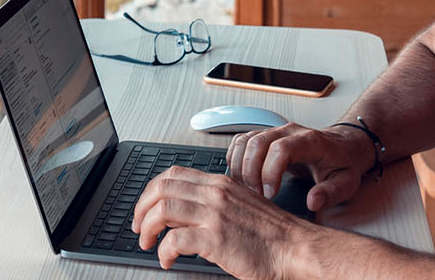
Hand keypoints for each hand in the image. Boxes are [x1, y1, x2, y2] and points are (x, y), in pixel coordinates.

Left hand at [130, 166, 312, 276]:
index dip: (151, 191)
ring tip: (148, 244)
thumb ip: (215, 202)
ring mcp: (215, 214)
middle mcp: (215, 193)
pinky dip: (164, 251)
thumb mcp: (241, 205)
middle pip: (161, 188)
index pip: (173, 174)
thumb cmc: (272, 234)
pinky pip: (174, 241)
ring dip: (147, 229)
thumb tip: (186, 212)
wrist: (296, 249)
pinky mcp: (216, 238)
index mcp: (220, 183)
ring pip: (162, 211)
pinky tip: (167, 259)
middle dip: (141, 209)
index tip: (145, 208)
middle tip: (139, 227)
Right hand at [228, 123, 374, 210]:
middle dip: (251, 172)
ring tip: (249, 189)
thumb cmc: (341, 165)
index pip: (281, 149)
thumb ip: (331, 193)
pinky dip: (235, 159)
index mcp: (310, 141)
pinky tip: (243, 177)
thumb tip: (312, 202)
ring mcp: (274, 131)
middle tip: (257, 196)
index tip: (270, 194)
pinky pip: (240, 142)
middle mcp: (289, 131)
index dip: (270, 172)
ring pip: (244, 141)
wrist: (341, 148)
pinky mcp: (264, 136)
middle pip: (257, 143)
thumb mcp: (346, 183)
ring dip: (240, 167)